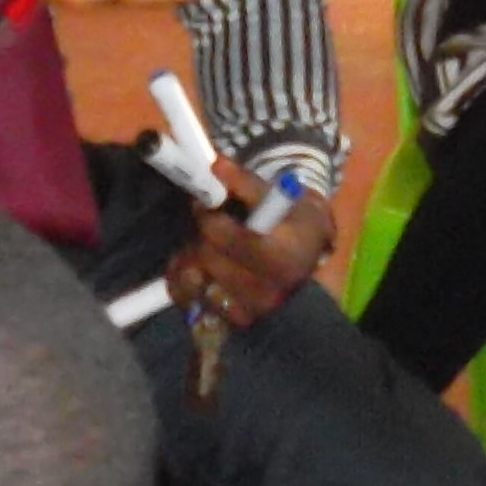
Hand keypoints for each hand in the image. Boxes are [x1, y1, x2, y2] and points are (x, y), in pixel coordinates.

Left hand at [177, 156, 332, 331]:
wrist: (304, 252)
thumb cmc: (289, 218)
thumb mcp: (277, 193)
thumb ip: (244, 182)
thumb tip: (215, 165)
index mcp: (286, 258)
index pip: (233, 240)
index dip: (211, 219)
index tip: (208, 207)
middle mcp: (270, 292)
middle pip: (209, 259)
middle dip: (201, 235)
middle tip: (206, 222)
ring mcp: (250, 311)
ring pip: (194, 280)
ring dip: (190, 255)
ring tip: (202, 243)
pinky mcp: (230, 320)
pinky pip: (187, 298)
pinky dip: (181, 278)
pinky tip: (192, 262)